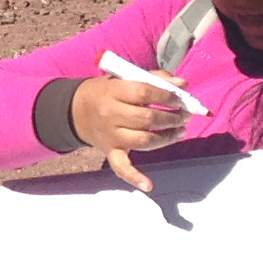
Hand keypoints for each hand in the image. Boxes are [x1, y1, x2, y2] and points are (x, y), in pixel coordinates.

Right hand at [70, 76, 189, 192]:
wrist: (77, 112)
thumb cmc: (107, 92)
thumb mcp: (125, 78)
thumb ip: (155, 78)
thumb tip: (183, 84)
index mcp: (114, 91)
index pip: (144, 92)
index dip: (167, 96)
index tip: (181, 98)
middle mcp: (111, 115)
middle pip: (147, 118)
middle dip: (172, 118)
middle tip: (185, 116)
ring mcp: (111, 136)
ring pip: (144, 141)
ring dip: (167, 138)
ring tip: (180, 132)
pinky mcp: (110, 152)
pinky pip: (121, 167)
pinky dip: (134, 177)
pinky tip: (148, 185)